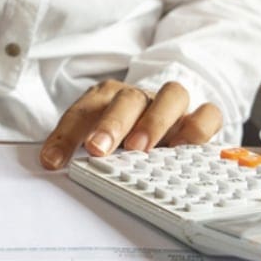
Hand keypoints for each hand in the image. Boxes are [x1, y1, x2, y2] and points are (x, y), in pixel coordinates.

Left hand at [39, 80, 221, 169]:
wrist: (163, 113)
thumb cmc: (123, 131)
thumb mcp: (95, 137)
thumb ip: (76, 147)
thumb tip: (51, 165)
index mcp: (106, 97)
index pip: (82, 111)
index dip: (65, 136)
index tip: (52, 161)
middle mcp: (140, 97)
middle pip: (127, 99)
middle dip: (111, 124)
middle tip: (98, 148)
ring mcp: (171, 105)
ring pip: (172, 95)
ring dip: (154, 121)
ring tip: (141, 148)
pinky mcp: (200, 116)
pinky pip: (208, 113)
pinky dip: (197, 128)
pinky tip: (183, 149)